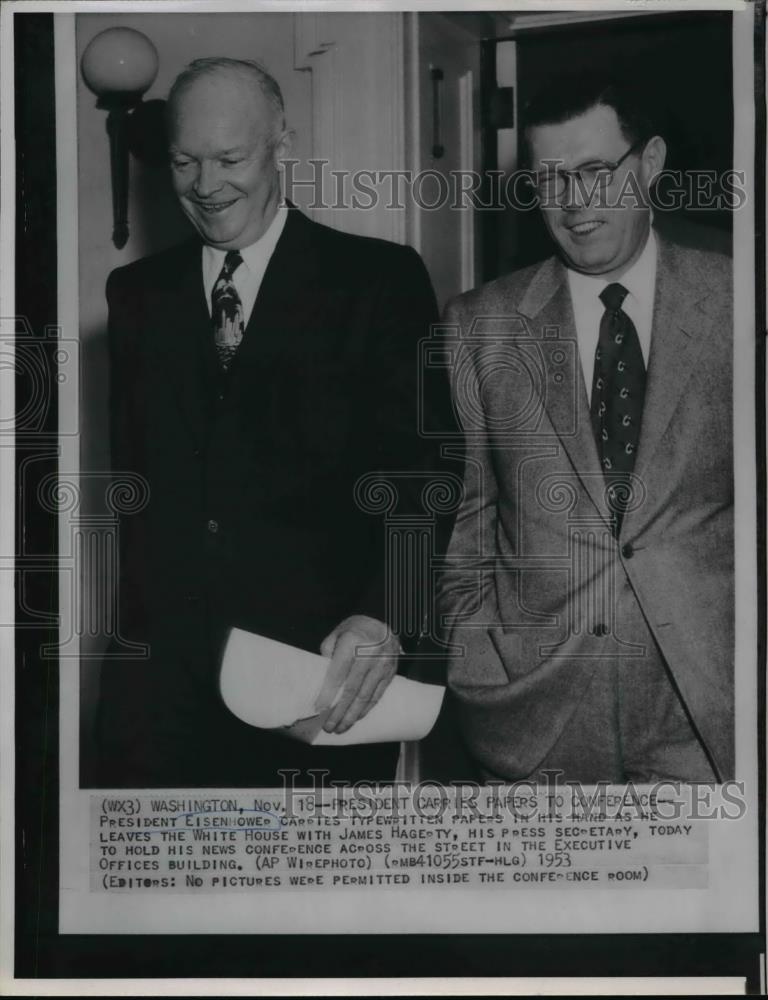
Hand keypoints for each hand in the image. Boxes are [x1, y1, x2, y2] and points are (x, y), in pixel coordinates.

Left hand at [315, 615, 399, 733]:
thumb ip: (327, 655)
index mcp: (352, 642)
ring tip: (340, 728)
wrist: (382, 622)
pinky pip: (377, 695)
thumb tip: (321, 681)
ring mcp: (382, 664)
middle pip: (352, 689)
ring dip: (352, 715)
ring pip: (365, 696)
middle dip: (339, 711)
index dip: (328, 693)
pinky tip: (356, 718)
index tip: (319, 708)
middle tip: (329, 727)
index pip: (338, 673)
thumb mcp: (336, 635)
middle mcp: (370, 654)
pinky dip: (365, 709)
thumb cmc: (354, 630)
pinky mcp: (390, 672)